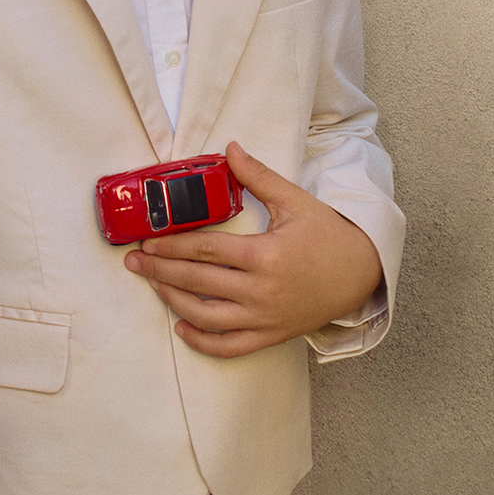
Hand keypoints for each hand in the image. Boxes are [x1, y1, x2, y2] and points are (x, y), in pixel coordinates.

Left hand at [122, 141, 383, 358]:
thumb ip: (258, 176)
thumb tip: (229, 148)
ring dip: (173, 303)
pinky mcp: (271, 335)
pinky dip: (202, 341)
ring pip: (206, 317)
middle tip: (133, 263)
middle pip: (197, 284)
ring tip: (154, 287)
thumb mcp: (294, 201)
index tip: (147, 242)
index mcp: (264, 255)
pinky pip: (230, 346)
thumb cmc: (327, 235)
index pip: (205, 251)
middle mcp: (261, 291)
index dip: (171, 247)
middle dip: (159, 273)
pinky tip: (181, 327)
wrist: (360, 274)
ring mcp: (265, 318)